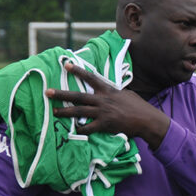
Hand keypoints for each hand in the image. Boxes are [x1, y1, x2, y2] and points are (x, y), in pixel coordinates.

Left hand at [47, 63, 169, 148]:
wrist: (148, 120)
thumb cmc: (140, 107)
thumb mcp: (127, 95)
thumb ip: (115, 93)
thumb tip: (110, 91)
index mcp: (109, 91)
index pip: (91, 78)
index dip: (78, 71)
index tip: (66, 65)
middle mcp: (103, 100)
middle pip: (78, 96)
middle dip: (62, 94)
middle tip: (48, 92)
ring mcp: (103, 112)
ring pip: (79, 111)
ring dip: (64, 111)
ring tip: (53, 111)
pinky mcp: (105, 125)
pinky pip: (88, 127)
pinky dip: (80, 128)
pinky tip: (73, 129)